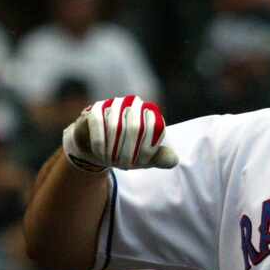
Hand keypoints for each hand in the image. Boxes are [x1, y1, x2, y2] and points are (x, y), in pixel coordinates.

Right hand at [62, 95, 177, 172]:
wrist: (100, 149)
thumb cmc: (127, 151)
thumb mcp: (146, 158)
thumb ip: (161, 158)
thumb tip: (174, 160)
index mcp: (151, 113)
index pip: (155, 128)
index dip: (147, 149)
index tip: (138, 163)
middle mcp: (134, 104)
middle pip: (135, 127)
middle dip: (130, 151)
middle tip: (124, 165)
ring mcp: (114, 104)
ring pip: (115, 126)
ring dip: (113, 148)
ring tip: (112, 162)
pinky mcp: (96, 109)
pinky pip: (97, 122)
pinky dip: (99, 140)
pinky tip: (101, 153)